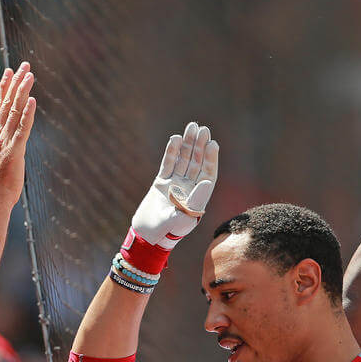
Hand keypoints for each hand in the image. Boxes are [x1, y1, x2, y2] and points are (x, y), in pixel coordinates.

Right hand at [0, 61, 36, 202]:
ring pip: (15, 111)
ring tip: (29, 76)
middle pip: (8, 103)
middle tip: (24, 65)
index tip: (9, 71)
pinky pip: (22, 129)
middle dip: (16, 83)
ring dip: (23, 92)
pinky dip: (27, 114)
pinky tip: (32, 101)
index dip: (4, 87)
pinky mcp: (14, 151)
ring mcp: (5, 141)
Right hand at [131, 121, 218, 248]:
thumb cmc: (168, 231)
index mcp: (199, 197)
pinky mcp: (161, 182)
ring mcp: (175, 184)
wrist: (148, 235)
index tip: (213, 144)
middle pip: (197, 163)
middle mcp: (189, 189)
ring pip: (183, 160)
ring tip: (192, 126)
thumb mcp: (183, 217)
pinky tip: (176, 138)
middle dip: (200, 146)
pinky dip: (172, 151)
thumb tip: (207, 181)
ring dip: (188, 144)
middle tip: (203, 129)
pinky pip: (168, 163)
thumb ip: (195, 200)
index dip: (211, 158)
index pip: (208, 174)